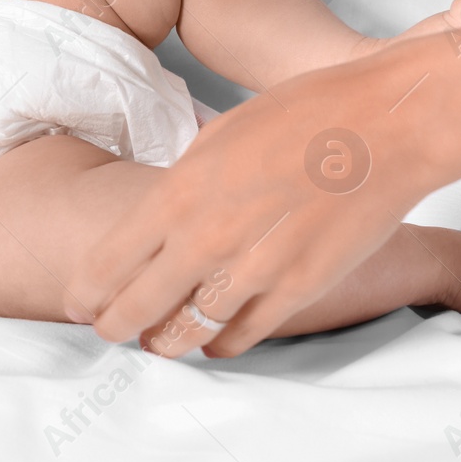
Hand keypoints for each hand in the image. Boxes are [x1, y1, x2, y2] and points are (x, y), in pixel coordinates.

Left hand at [62, 55, 439, 357]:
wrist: (382, 126)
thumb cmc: (296, 117)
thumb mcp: (213, 139)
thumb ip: (181, 188)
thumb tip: (157, 223)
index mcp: (176, 194)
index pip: (108, 262)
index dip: (86, 291)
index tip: (78, 302)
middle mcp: (206, 239)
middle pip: (138, 306)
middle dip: (114, 325)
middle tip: (106, 331)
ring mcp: (254, 270)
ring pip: (189, 331)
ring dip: (165, 342)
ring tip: (155, 343)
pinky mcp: (300, 290)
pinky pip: (244, 335)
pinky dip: (221, 344)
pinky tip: (211, 342)